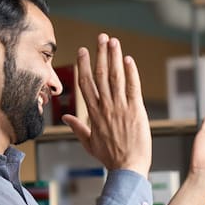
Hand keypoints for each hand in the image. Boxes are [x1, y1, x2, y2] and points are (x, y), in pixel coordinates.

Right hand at [62, 33, 151, 176]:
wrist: (127, 168)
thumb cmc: (111, 157)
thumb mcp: (89, 143)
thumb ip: (78, 128)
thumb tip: (67, 117)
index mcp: (93, 114)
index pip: (86, 83)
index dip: (84, 65)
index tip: (84, 50)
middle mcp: (105, 107)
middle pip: (100, 75)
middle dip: (100, 54)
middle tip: (101, 37)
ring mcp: (121, 108)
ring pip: (115, 77)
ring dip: (114, 57)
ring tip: (113, 41)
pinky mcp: (136, 110)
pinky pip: (133, 87)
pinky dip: (131, 72)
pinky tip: (128, 59)